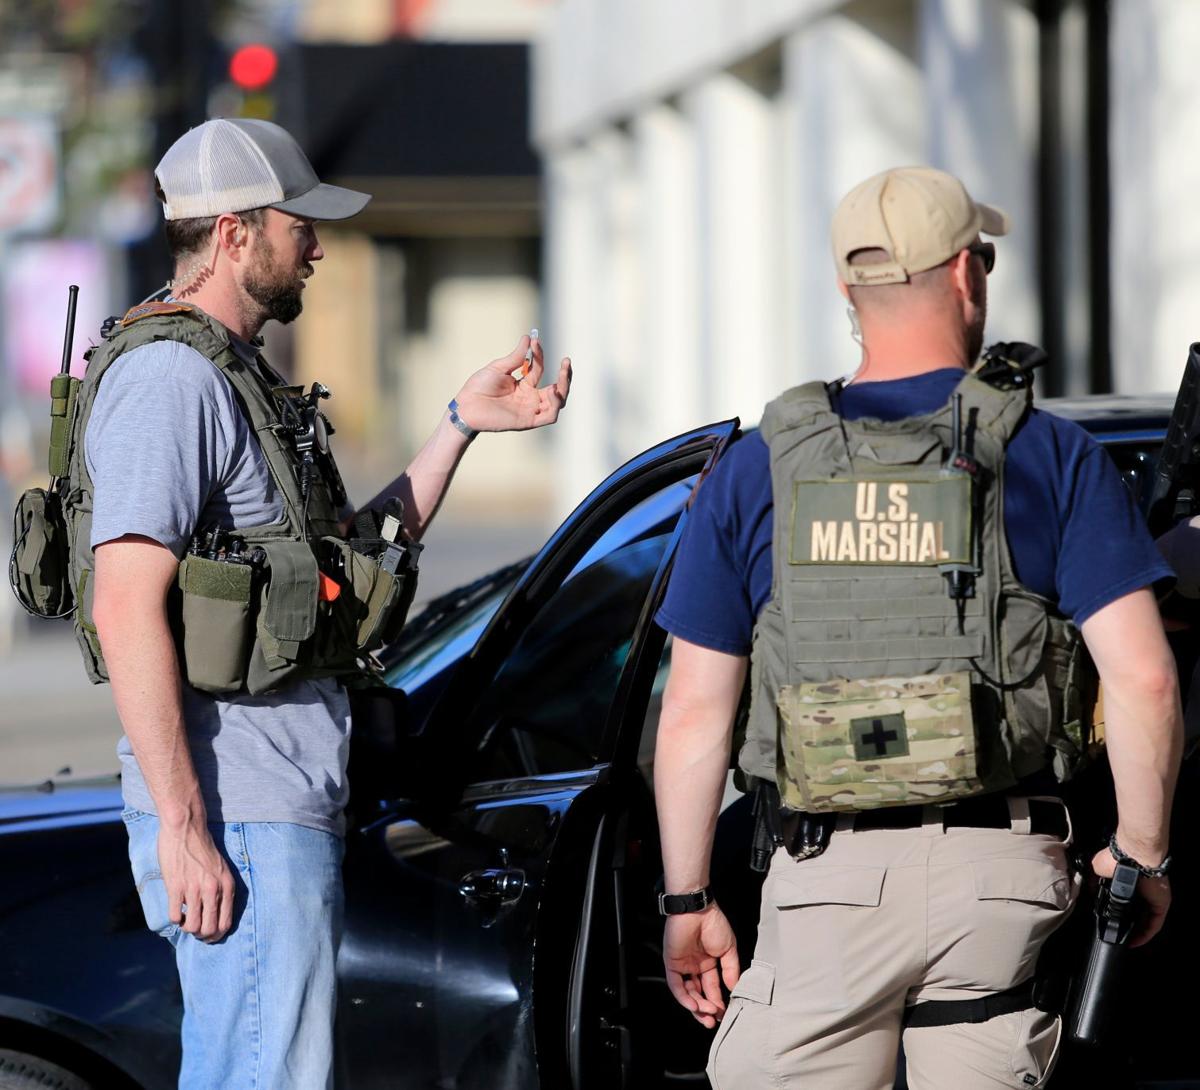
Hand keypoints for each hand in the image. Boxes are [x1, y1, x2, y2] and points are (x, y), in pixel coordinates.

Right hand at [159, 819, 235, 942]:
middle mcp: (213, 890)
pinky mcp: (176, 887)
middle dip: (201, 935)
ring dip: (186, 927)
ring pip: (192, 927)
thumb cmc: (203, 848)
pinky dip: (174, 919)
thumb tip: (215, 914)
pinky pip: (175, 916)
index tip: (208, 935)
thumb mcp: (221, 869)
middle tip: (194, 929)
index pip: (226, 923)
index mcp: (227, 886)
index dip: (216, 935)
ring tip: (184, 918)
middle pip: (209, 929)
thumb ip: (220, 890)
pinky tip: (175, 909)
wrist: (186, 829)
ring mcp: (194, 889)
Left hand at [453, 334, 571, 433]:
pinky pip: (549, 416)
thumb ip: (516, 356)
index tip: (535, 341)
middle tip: (566, 361)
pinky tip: (553, 391)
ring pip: (557, 402)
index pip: (538, 369)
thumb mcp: (499, 367)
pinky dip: (555, 404)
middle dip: (564, 375)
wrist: (466, 405)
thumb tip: (528, 337)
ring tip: (563, 373)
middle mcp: (529, 397)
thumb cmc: (478, 387)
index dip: (539, 355)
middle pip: (556, 388)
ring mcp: (530, 409)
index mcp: (523, 385)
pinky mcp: (528, 421)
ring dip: (564, 388)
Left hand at [663, 903, 740, 1027]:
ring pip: (687, 992)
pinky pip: (676, 985)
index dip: (718, 1001)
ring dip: (697, 1006)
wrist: (698, 909)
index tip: (725, 1013)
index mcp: (708, 962)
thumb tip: (734, 989)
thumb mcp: (729, 949)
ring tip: (708, 1015)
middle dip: (706, 1009)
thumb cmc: (714, 923)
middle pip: (699, 993)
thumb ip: (730, 970)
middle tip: (714, 1021)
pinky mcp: (672, 963)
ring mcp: (683, 965)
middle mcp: (695, 966)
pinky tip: (694, 1006)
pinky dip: (684, 997)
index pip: (712, 987)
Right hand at [1090, 845, 1170, 946]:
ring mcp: (1152, 900)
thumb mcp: (1096, 869)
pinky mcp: (1160, 906)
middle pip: (1135, 914)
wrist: (1132, 855)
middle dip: (1127, 926)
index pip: (1123, 902)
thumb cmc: (1114, 858)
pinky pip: (1154, 924)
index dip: (1116, 914)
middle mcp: (1141, 892)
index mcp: (1127, 882)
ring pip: (1145, 921)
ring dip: (1136, 933)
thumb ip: (1093, 881)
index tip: (1107, 922)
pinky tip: (1135, 942)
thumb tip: (1090, 892)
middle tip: (1116, 935)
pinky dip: (1145, 935)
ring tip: (1124, 943)